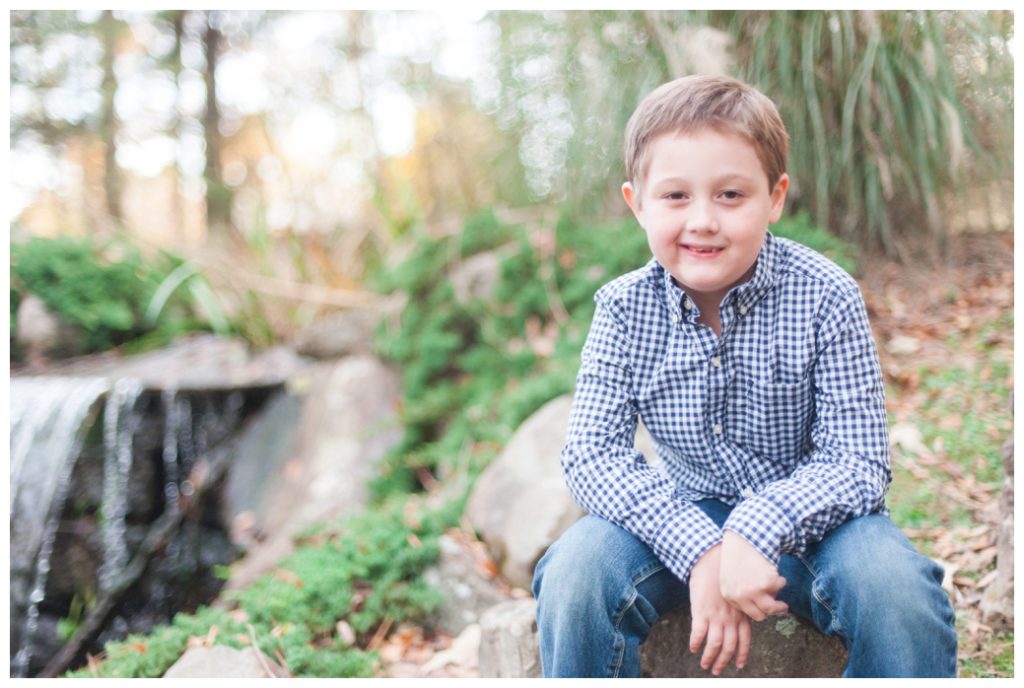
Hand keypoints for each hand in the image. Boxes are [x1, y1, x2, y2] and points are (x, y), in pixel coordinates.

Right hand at [688, 544, 751, 674]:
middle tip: (716, 670)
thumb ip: (740, 607)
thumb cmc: (725, 573)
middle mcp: (730, 618)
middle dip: (723, 662)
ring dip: (709, 657)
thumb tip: (743, 616)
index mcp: (740, 613)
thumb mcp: (739, 591)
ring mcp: (715, 615)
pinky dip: (696, 643)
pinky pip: (698, 633)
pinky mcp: (701, 611)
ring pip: (715, 644)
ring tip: (704, 664)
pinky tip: (692, 648)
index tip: (738, 665)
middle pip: (729, 646)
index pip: (744, 640)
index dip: (741, 654)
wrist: (711, 560)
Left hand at [719, 530, 788, 620]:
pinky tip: (778, 576)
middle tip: (777, 608)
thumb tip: (757, 607)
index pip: (745, 612)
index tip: (762, 606)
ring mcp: (754, 591)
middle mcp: (740, 595)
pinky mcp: (767, 583)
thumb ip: (739, 592)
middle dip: (769, 612)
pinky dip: (781, 581)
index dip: (756, 608)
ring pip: (771, 609)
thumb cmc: (738, 555)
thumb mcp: (730, 576)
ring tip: (784, 606)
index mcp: (729, 595)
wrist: (743, 537)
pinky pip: (779, 587)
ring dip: (780, 607)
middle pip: (759, 615)